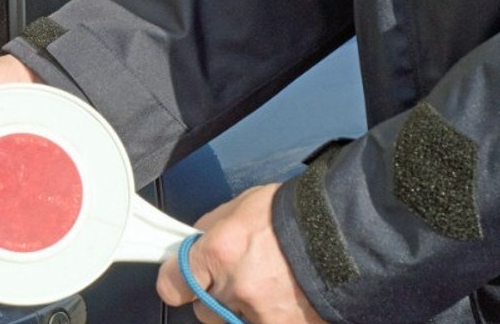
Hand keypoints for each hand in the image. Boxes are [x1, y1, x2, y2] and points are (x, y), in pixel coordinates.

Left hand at [156, 183, 324, 322]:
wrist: (347, 233)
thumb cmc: (295, 215)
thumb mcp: (240, 207)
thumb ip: (210, 229)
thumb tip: (193, 243)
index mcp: (220, 252)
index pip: (172, 285)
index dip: (175, 282)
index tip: (178, 281)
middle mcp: (237, 287)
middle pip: (204, 309)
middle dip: (216, 294)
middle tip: (239, 276)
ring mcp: (262, 313)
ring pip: (232, 322)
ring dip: (242, 309)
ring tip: (268, 285)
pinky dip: (267, 315)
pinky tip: (282, 299)